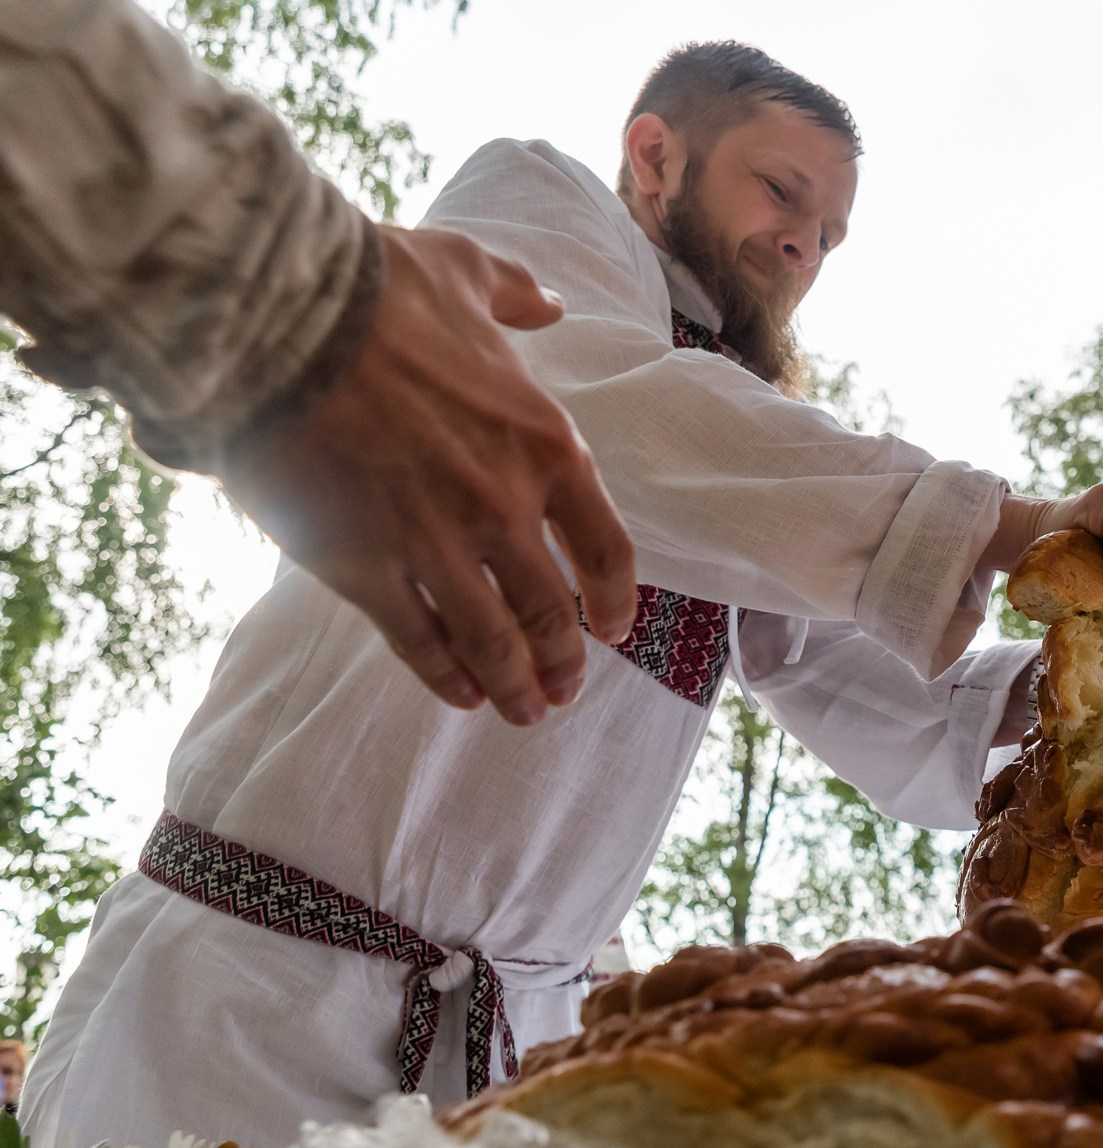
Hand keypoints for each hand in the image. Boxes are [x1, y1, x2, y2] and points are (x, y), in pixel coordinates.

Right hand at [215, 225, 637, 724]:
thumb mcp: (466, 271)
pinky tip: (459, 695)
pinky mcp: (366, 568)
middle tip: (563, 689)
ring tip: (521, 711)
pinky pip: (420, 642)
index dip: (615, 598)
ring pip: (494, 642)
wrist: (278, 318)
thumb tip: (548, 303)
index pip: (606, 547)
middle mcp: (505, 506)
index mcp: (547, 445)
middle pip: (552, 611)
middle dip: (563, 660)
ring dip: (514, 686)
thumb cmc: (373, 288)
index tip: (614, 628)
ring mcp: (437, 544)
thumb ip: (515, 295)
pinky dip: (446, 677)